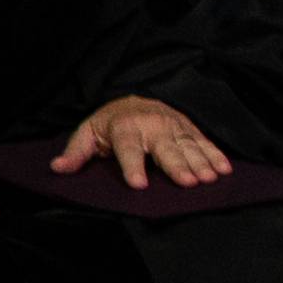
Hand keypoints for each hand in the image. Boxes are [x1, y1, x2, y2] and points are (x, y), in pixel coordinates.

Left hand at [54, 97, 227, 191]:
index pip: (129, 149)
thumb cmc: (109, 123)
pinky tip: (225, 169)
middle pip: (166, 149)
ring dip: (202, 162)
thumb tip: (57, 168)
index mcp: (125, 129)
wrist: (136, 97)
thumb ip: (76, 152)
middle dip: (178, 166)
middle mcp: (153, 127)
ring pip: (189, 147)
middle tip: (190, 182)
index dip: (133, 167)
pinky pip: (204, 143)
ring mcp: (174, 127)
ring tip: (210, 178)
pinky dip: (216, 155)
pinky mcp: (189, 129)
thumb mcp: (87, 133)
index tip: (138, 184)